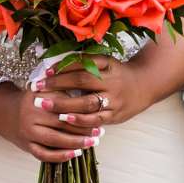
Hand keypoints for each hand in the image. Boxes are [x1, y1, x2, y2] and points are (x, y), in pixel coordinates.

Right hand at [0, 81, 100, 164]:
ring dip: (75, 143)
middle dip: (83, 129)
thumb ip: (63, 93)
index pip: (64, 106)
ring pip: (54, 140)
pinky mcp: (26, 145)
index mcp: (37, 99)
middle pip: (62, 124)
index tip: (97, 114)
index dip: (82, 111)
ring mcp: (27, 132)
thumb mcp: (44, 91)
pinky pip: (44, 154)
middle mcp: (30, 116)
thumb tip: (90, 100)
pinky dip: (60, 156)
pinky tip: (74, 154)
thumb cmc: (30, 100)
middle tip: (100, 132)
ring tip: (92, 143)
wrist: (2, 110)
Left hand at [37, 53, 155, 127]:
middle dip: (58, 85)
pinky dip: (80, 121)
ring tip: (46, 106)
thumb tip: (56, 65)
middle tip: (37, 89)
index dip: (62, 67)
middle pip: (82, 82)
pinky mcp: (115, 116)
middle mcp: (111, 82)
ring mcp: (114, 100)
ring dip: (65, 105)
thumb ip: (85, 63)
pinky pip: (96, 120)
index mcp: (108, 66)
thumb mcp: (107, 62)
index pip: (82, 65)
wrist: (146, 85)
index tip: (44, 72)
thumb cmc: (119, 73)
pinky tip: (65, 120)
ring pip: (88, 103)